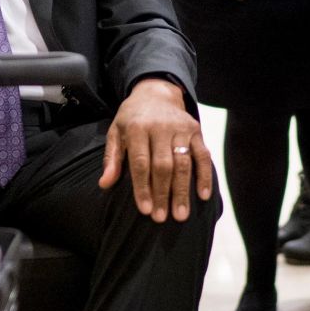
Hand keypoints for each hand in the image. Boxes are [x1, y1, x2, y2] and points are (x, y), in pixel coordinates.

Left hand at [99, 78, 214, 222]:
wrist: (156, 92)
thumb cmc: (133, 117)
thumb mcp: (116, 132)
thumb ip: (112, 158)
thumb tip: (105, 184)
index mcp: (138, 128)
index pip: (140, 163)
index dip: (142, 187)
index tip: (145, 210)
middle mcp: (161, 127)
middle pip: (163, 166)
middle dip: (162, 194)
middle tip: (161, 218)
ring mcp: (181, 129)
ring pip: (183, 164)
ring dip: (183, 191)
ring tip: (181, 214)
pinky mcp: (196, 131)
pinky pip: (203, 155)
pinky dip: (204, 176)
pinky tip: (203, 195)